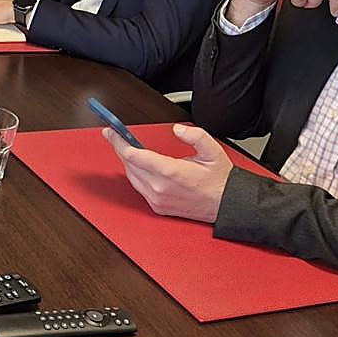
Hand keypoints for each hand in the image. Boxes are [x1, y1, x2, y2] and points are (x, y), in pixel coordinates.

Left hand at [102, 123, 232, 222]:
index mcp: (170, 173)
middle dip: (121, 148)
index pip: (134, 155)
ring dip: (128, 162)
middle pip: (129, 164)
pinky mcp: (158, 207)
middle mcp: (160, 188)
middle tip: (117, 135)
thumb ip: (195, 136)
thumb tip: (178, 130)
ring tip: (128, 148)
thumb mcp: (213, 151)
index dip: (118, 141)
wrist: (227, 206)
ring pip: (131, 176)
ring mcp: (157, 199)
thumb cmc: (220, 181)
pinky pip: (139, 187)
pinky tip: (139, 166)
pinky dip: (136, 175)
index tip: (110, 132)